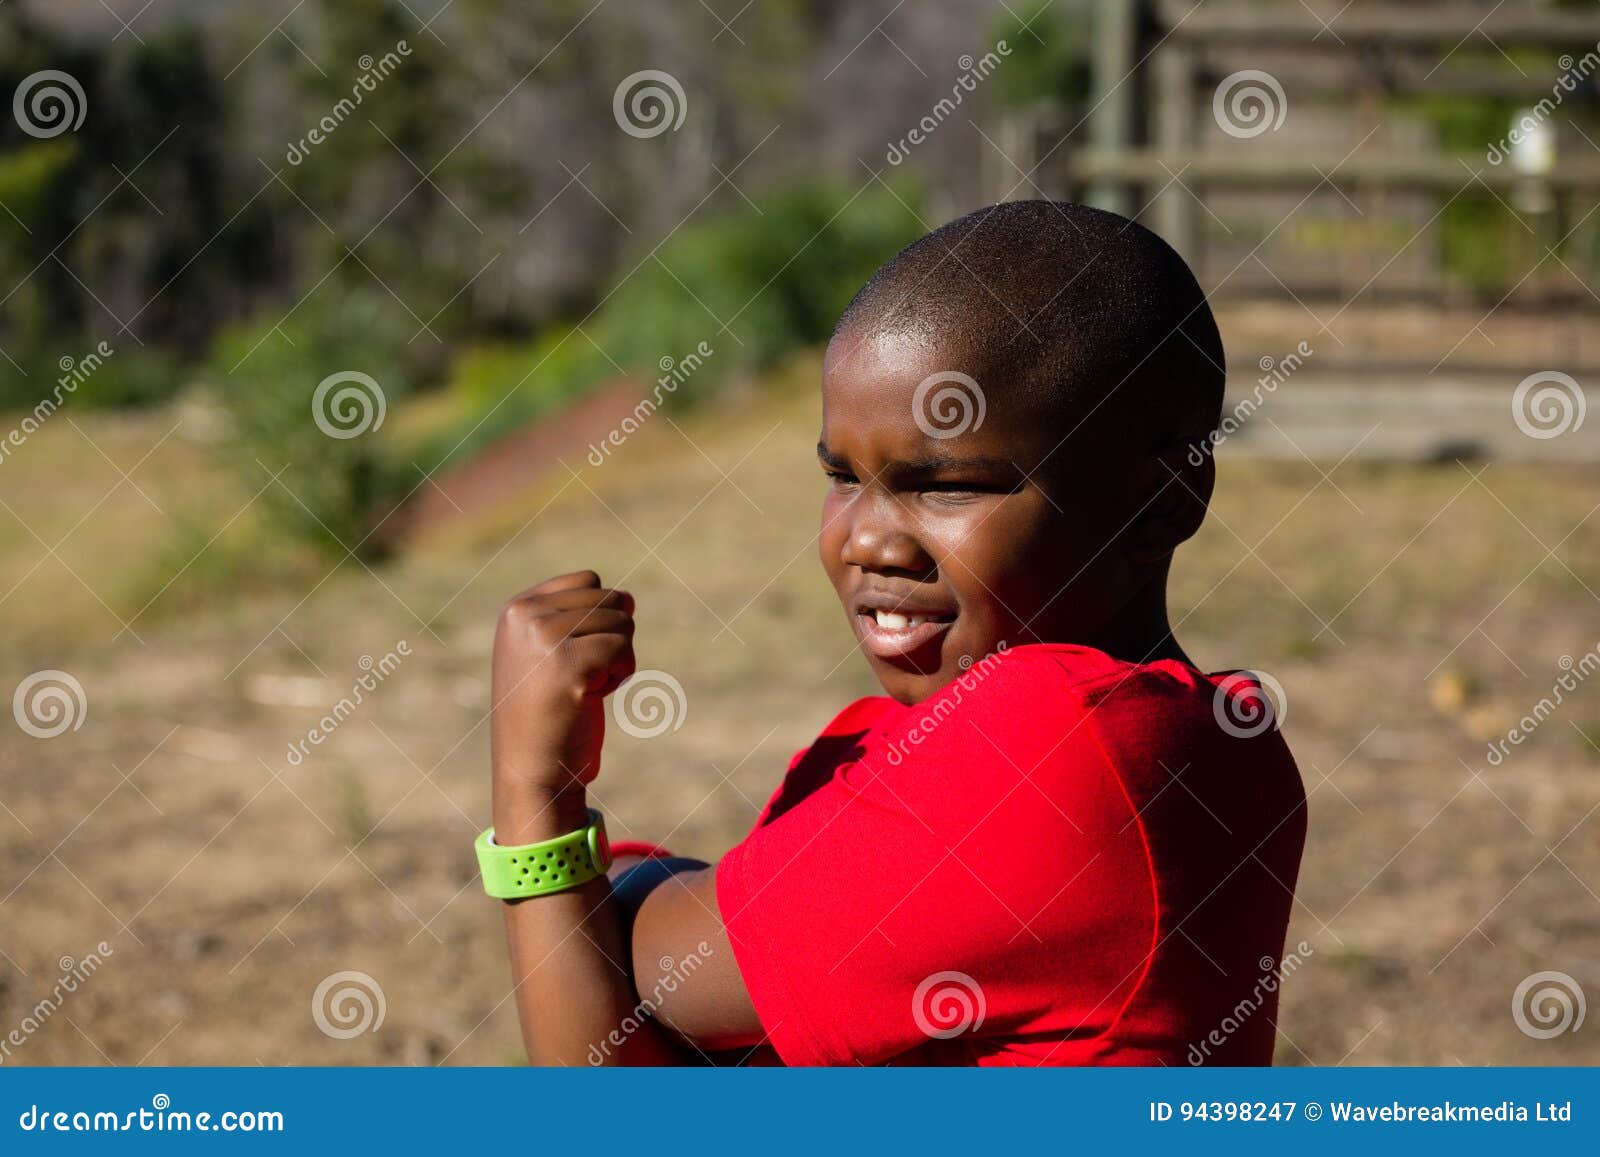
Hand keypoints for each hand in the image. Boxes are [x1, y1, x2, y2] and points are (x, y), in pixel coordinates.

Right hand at [490, 570, 635, 813]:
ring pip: (622, 623)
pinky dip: (620, 675)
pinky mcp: (567, 664)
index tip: (572, 657)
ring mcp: (543, 637)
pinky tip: (591, 697)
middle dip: (610, 640)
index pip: (588, 580)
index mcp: (517, 608)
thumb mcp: (551, 653)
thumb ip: (581, 617)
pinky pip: (623, 649)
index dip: (598, 619)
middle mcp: (525, 616)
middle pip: (610, 599)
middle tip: (580, 677)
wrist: (533, 772)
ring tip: (583, 688)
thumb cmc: (549, 715)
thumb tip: (630, 598)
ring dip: (616, 660)